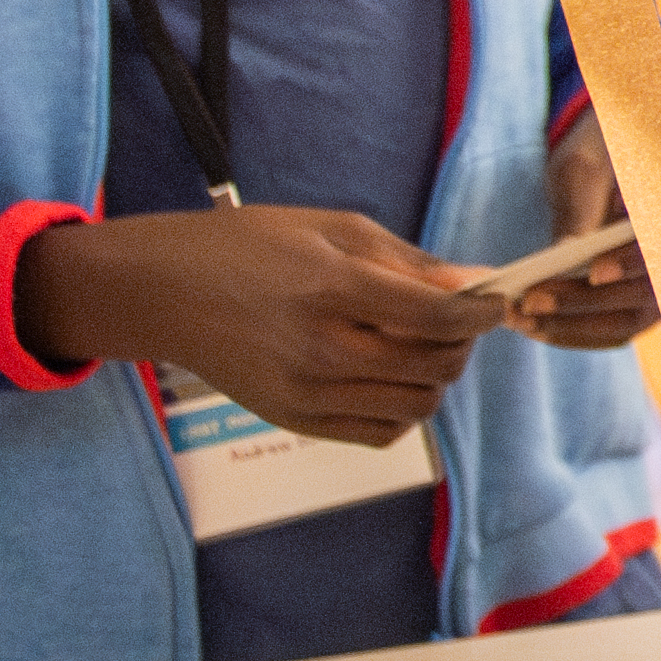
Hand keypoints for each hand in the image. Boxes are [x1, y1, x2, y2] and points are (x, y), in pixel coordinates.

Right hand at [16, 208, 495, 441]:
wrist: (164, 292)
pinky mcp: (295, 421)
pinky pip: (381, 432)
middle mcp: (319, 350)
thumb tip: (476, 283)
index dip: (483, 311)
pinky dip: (404, 409)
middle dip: (463, 343)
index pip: (438, 318)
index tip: (496, 299)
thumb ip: (410, 262)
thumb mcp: (333, 228)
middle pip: (435, 368)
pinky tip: (391, 375)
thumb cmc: (249, 246)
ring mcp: (306, 394)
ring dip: (437, 378)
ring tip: (423, 346)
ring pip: (417, 407)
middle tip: (457, 320)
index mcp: (330, 289)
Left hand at [508, 119, 660, 350]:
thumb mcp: (585, 165)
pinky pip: (624, 330)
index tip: (594, 271)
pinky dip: (579, 334)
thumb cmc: (600, 152)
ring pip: (638, 317)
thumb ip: (583, 204)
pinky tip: (538, 329)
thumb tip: (568, 250)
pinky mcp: (659, 300)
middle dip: (589, 300)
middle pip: (654, 286)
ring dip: (578, 324)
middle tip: (533, 301)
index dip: (637, 258)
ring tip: (524, 319)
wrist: (609, 165)